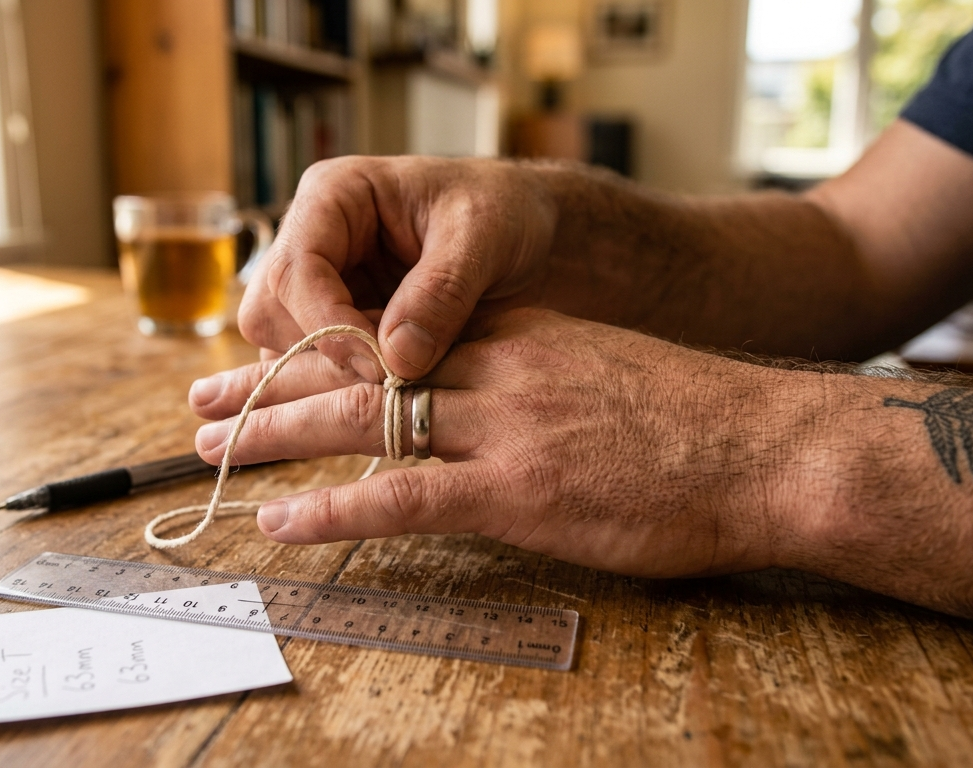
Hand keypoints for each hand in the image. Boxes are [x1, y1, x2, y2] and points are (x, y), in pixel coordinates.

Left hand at [189, 309, 811, 576]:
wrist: (767, 447)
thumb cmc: (696, 423)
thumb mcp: (603, 372)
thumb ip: (534, 381)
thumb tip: (489, 407)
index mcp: (514, 334)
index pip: (390, 335)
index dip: (318, 349)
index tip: (269, 359)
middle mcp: (494, 366)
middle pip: (355, 367)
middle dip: (268, 386)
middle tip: (205, 400)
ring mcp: (502, 427)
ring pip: (361, 420)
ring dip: (275, 436)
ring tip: (212, 449)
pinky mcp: (517, 491)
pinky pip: (401, 496)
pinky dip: (334, 508)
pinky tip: (285, 520)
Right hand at [237, 156, 557, 383]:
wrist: (531, 231)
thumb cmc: (504, 212)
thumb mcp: (483, 237)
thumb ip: (441, 293)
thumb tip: (395, 360)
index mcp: (333, 196)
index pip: (295, 271)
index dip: (329, 328)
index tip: (381, 368)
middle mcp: (311, 240)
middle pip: (268, 313)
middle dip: (324, 356)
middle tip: (393, 380)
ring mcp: (318, 286)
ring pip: (282, 349)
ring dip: (336, 376)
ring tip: (406, 379)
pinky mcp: (336, 325)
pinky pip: (315, 370)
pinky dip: (351, 387)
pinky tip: (403, 384)